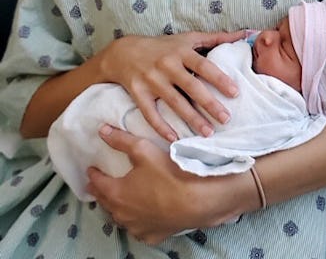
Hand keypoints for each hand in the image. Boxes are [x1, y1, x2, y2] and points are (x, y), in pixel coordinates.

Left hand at [86, 126, 254, 242]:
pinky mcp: (152, 234)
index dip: (94, 175)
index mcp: (117, 193)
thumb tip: (102, 131)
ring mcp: (137, 227)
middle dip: (101, 192)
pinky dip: (135, 221)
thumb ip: (122, 141)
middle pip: (106, 202)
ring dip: (116, 208)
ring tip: (115, 200)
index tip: (91, 169)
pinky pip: (138, 228)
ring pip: (121, 217)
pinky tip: (138, 217)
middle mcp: (122, 214)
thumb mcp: (144, 150)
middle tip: (96, 186)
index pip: (98, 183)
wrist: (196, 200)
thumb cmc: (168, 173)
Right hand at [98, 30, 243, 139]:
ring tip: (208, 133)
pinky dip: (161, 126)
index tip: (235, 92)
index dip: (219, 79)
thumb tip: (245, 33)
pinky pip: (150, 113)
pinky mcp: (138, 93)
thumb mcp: (187, 38)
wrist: (124, 52)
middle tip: (226, 119)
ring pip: (174, 102)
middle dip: (209, 104)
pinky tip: (174, 138)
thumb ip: (216, 38)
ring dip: (191, 119)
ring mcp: (151, 80)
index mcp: (181, 52)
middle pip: (191, 86)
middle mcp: (167, 65)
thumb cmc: (163, 46)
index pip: (203, 66)